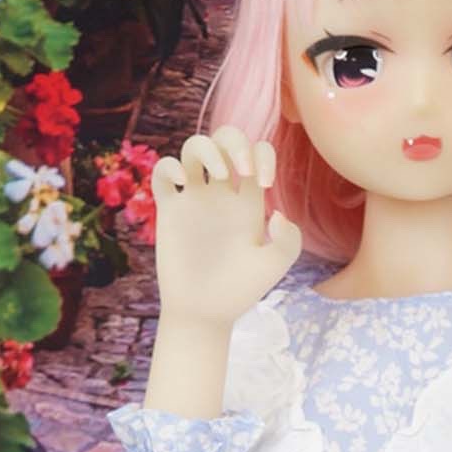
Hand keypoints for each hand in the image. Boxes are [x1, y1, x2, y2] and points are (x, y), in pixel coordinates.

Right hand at [151, 126, 301, 330]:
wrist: (206, 313)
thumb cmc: (241, 290)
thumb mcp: (275, 266)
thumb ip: (289, 240)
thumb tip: (277, 214)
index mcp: (249, 200)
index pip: (257, 152)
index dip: (264, 155)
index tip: (265, 184)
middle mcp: (221, 194)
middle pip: (225, 139)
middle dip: (235, 141)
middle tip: (243, 170)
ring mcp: (194, 200)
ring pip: (193, 147)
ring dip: (207, 148)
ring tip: (220, 175)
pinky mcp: (169, 211)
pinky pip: (162, 172)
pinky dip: (169, 167)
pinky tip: (184, 183)